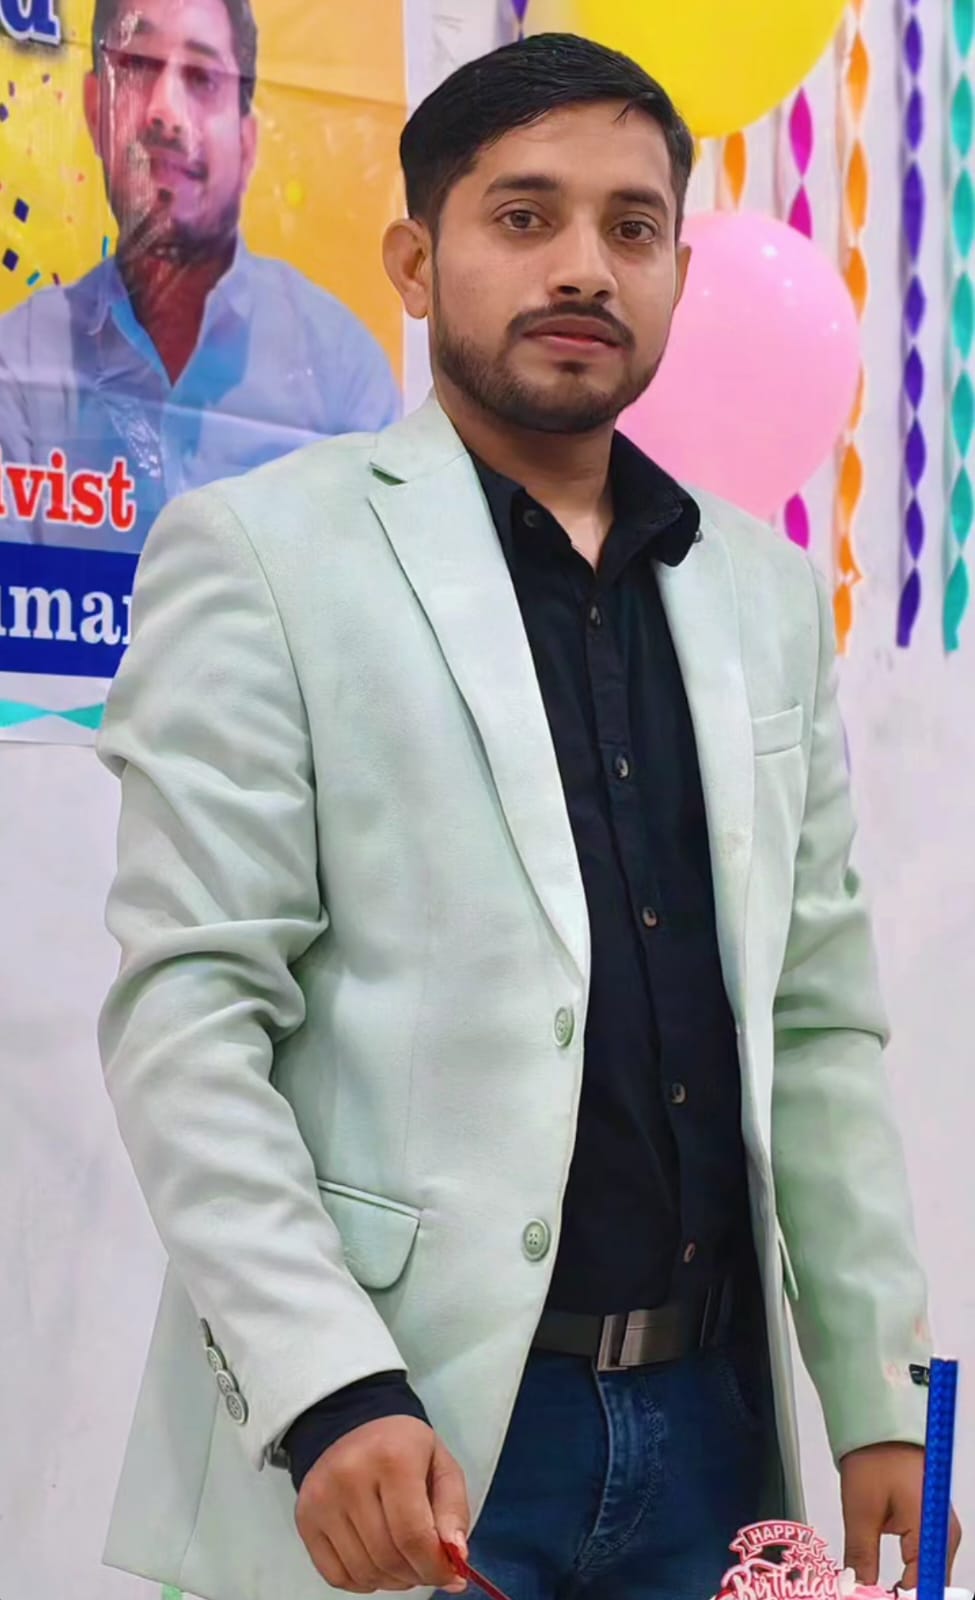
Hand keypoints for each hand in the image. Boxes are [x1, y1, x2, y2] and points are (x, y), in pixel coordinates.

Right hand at [295, 1414, 470, 1593]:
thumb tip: (455, 1556)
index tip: (448, 1574)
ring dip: (391, 1580)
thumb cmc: (404, 1449)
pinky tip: (376, 1562)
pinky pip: (335, 1576)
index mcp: (392, 1457)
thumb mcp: (442, 1466)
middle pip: (388, 1557)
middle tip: (427, 1567)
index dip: (434, 1566)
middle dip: (416, 1574)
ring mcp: (323, 1497)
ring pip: (363, 1571)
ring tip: (403, 1562)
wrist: (353, 1423)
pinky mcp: (305, 1516)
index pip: (413, 1535)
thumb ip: (454, 1511)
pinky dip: (362, 1581)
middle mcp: (350, 1475)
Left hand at [840, 1442, 961, 1588]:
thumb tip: (857, 1591)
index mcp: (933, 1531)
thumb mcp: (861, 1511)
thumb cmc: (875, 1459)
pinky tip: (887, 1586)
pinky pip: (922, 1565)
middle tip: (867, 1594)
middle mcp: (944, 1536)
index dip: (900, 1598)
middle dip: (901, 1595)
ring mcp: (939, 1533)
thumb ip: (861, 1558)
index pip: (924, 1587)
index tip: (876, 1598)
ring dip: (903, 1590)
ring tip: (874, 1592)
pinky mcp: (930, 1530)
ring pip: (925, 1578)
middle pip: (928, 1586)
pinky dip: (905, 1577)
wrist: (881, 1429)